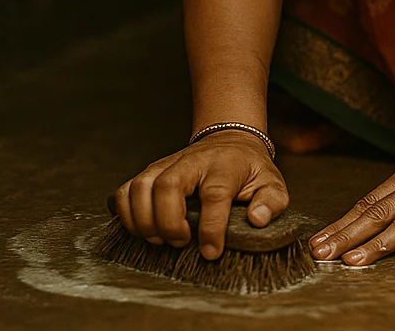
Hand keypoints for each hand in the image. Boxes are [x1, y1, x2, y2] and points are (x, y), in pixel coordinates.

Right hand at [109, 129, 287, 258]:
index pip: (215, 193)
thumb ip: (270, 202)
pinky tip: (139, 230)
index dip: (211, 226)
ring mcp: (166, 165)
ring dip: (143, 219)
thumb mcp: (271, 183)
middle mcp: (191, 162)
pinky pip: (124, 190)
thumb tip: (258, 220)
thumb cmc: (249, 170)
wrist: (230, 142)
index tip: (211, 252)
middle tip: (179, 243)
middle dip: (168, 221)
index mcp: (225, 165)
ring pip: (140, 185)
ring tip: (158, 240)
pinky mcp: (149, 173)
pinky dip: (124, 213)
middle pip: (168, 184)